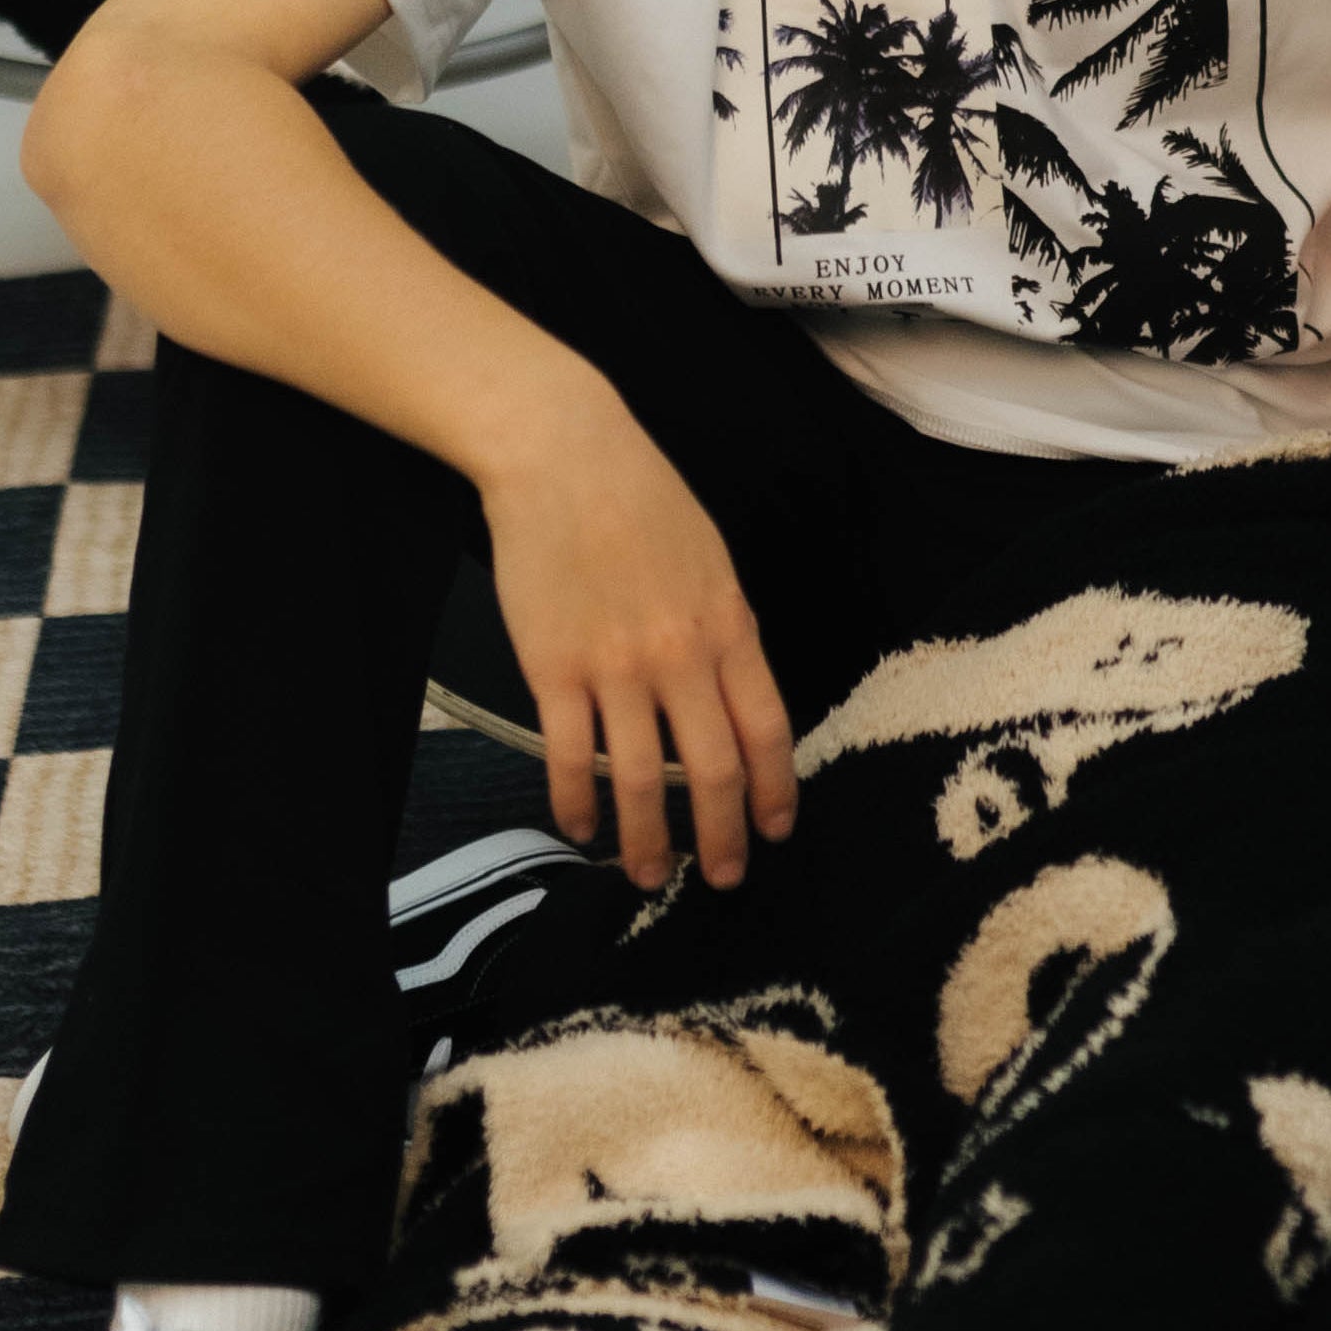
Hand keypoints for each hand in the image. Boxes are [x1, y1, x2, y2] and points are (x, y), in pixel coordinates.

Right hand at [477, 362, 798, 890]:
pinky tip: (578, 826)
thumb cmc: (638, 496)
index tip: (776, 830)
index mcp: (728, 625)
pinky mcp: (554, 668)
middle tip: (722, 877)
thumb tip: (732, 692)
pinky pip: (571, 756)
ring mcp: (616, 666)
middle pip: (715, 769)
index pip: (768, 729)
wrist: (563, 454)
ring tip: (646, 875)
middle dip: (723, 835)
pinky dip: (576, 803)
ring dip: (647, 840)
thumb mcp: (708, 559)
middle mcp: (680, 655)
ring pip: (643, 778)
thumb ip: (723, 629)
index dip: (775, 790)